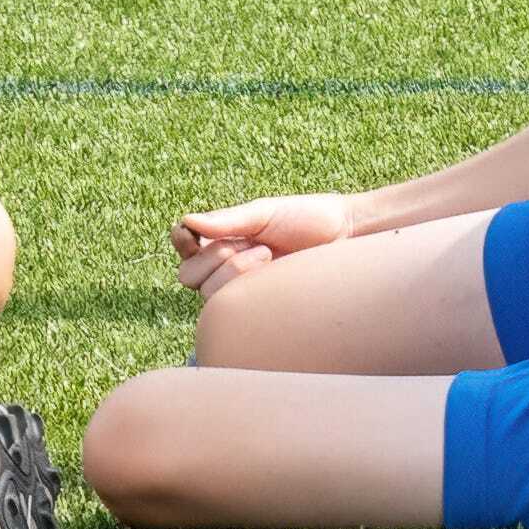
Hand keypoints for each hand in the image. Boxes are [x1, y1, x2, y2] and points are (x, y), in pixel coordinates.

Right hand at [173, 191, 360, 297]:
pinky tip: (271, 278)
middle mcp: (225, 268)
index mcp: (222, 240)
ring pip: (208, 296)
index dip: (181, 241)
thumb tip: (186, 221)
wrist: (347, 238)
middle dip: (215, 258)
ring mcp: (242, 292)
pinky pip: (233, 316)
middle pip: (189, 274)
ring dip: (234, 273)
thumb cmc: (307, 219)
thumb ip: (227, 220)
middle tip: (254, 246)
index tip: (192, 235)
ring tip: (270, 258)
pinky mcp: (259, 314)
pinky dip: (244, 294)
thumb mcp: (265, 213)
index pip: (183, 246)